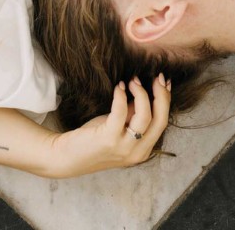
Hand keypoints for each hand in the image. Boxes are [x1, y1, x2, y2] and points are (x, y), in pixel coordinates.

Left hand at [49, 77, 170, 175]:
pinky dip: (121, 96)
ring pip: (145, 116)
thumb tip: (144, 92)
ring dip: (142, 94)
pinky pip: (120, 113)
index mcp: (143, 150)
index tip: (164, 82)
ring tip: (133, 81)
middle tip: (157, 76)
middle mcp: (137, 152)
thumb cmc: (95, 140)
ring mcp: (124, 148)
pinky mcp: (108, 139)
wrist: (68, 157)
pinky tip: (119, 87)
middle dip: (161, 95)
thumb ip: (134, 116)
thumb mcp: (120, 129)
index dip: (166, 100)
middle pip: (160, 120)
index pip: (162, 123)